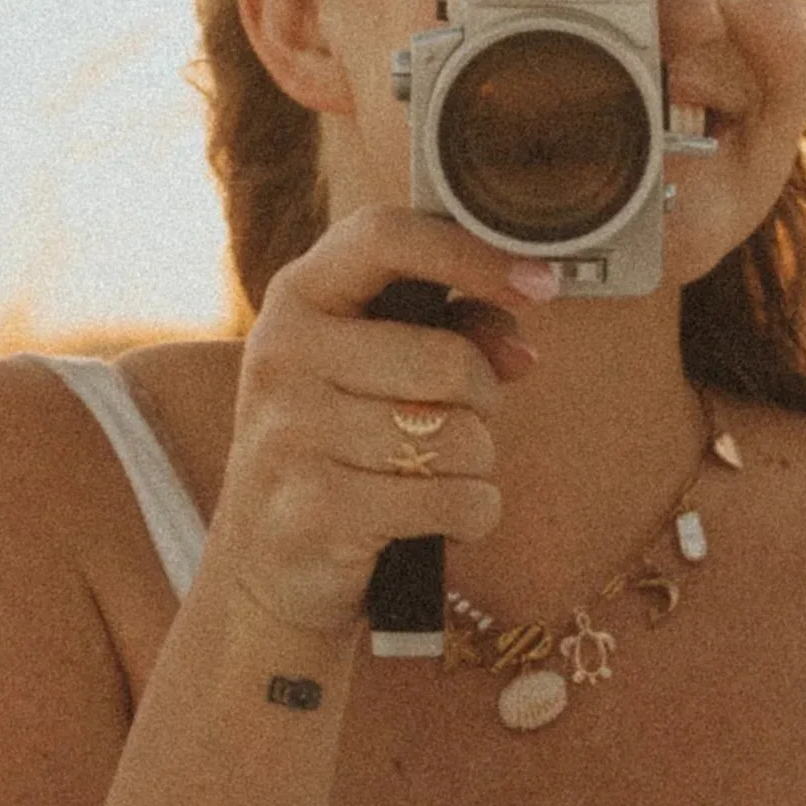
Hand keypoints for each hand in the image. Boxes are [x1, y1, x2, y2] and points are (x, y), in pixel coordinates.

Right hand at [208, 207, 551, 638]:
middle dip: (483, 401)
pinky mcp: (315, 510)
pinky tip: (437, 520)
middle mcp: (281, 354)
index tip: (541, 282)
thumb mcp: (378, 373)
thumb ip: (453, 334)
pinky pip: (453, 501)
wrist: (264, 568)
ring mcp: (290, 433)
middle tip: (458, 424)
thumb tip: (521, 348)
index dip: (471, 253)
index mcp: (298, 298)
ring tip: (434, 477)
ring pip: (459, 437)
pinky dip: (471, 516)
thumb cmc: (342, 450)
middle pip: (449, 360)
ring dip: (475, 466)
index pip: (385, 237)